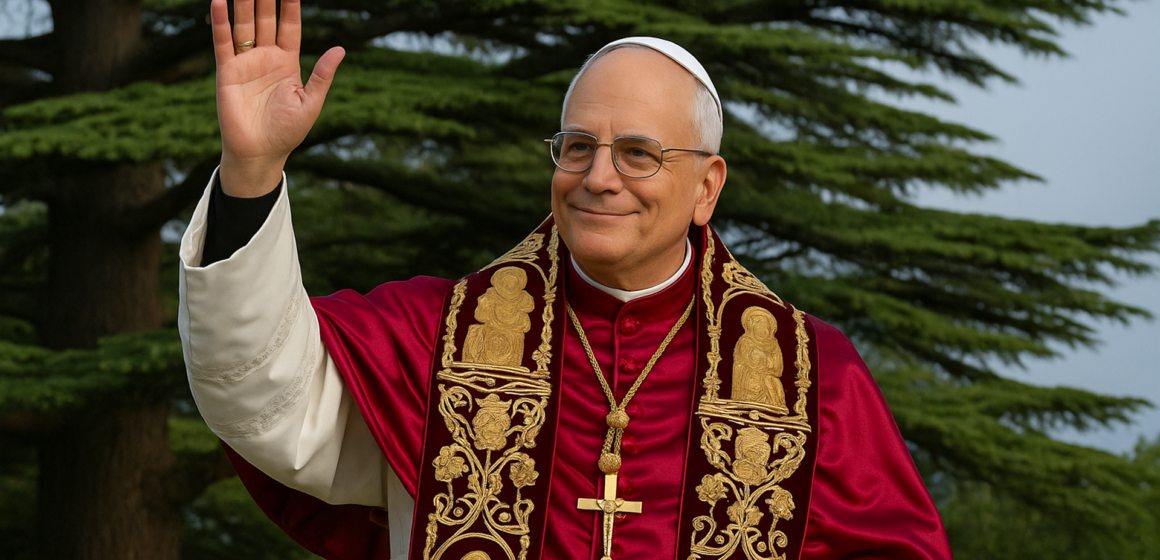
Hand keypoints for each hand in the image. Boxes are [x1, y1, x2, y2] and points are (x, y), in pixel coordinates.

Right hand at [210, 0, 344, 196]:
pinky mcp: (227, 71)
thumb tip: (341, 49)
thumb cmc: (287, 132)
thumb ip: (322, 75)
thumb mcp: (311, 102)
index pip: (289, 26)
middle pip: (265, 19)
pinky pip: (223, 42)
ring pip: (244, 25)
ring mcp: (245, 62)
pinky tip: (220, 1)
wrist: (261, 153)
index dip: (291, 6)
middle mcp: (265, 57)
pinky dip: (220, 22)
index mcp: (287, 62)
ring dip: (243, 3)